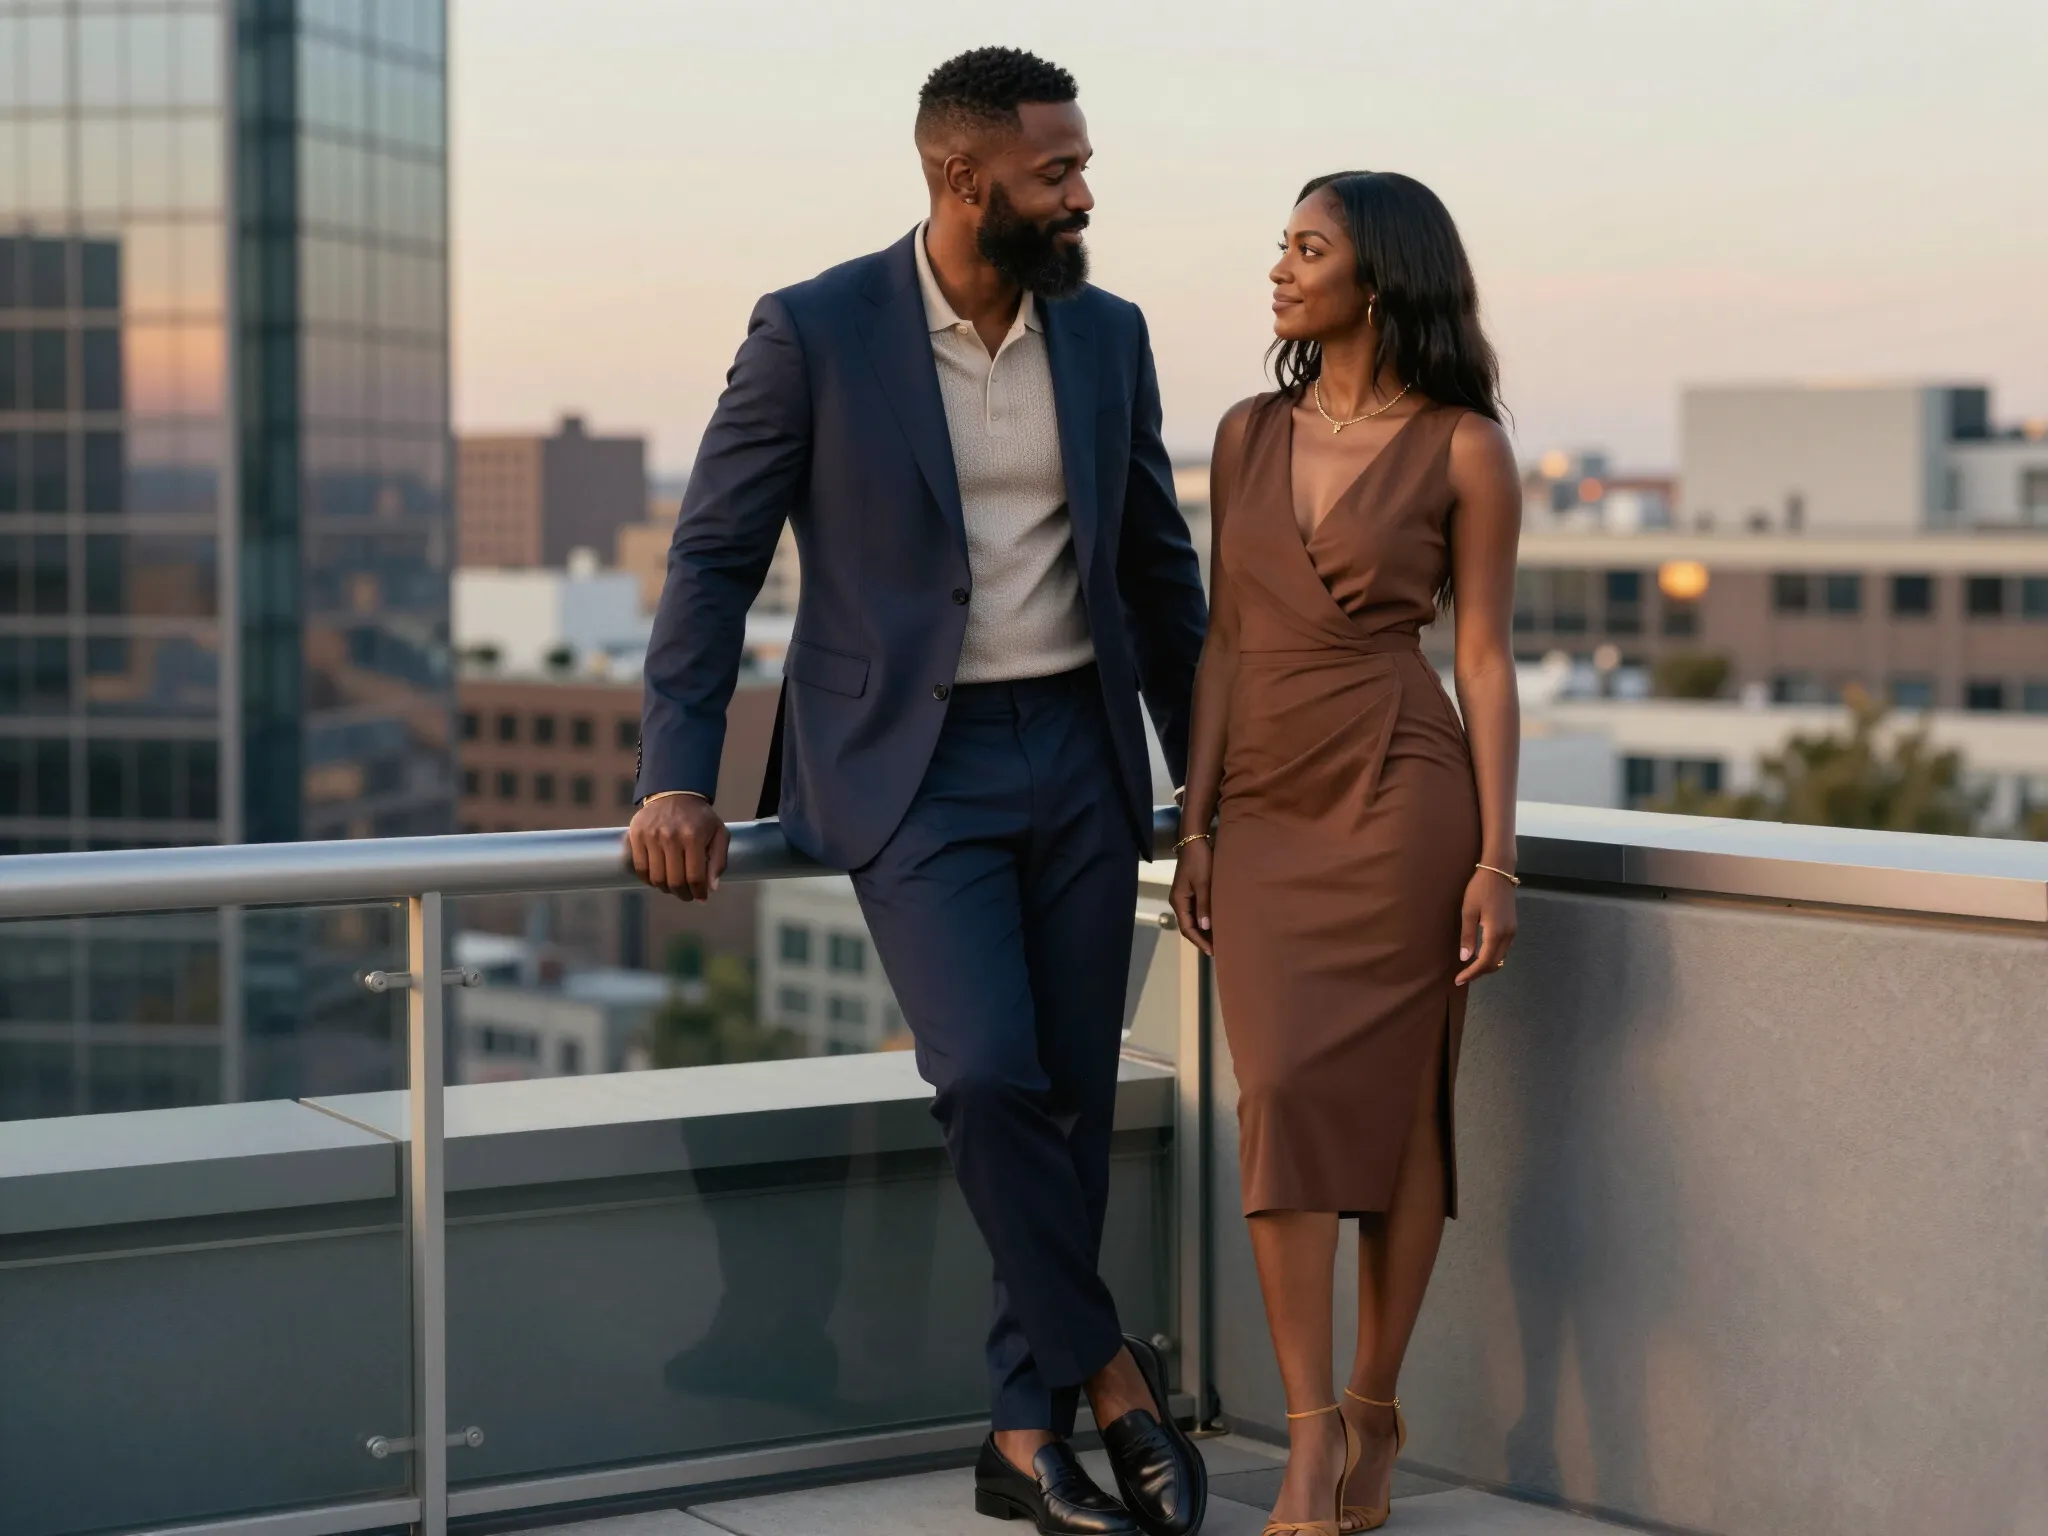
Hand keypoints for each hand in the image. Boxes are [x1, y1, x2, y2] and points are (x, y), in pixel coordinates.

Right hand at [627, 794, 729, 901]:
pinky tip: (658, 878)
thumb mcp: (719, 833)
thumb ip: (719, 860)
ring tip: (673, 887)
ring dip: (666, 889)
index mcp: (693, 837)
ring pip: (656, 878)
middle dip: (683, 894)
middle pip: (674, 881)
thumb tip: (712, 888)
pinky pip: (640, 868)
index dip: (698, 892)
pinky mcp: (636, 835)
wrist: (674, 793)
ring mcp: (651, 836)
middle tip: (687, 895)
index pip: (694, 876)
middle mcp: (670, 837)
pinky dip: (648, 880)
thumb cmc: (700, 817)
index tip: (701, 897)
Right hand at [1169, 836, 1213, 955]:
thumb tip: (1205, 927)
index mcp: (1179, 901)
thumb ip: (1204, 905)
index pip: (1187, 928)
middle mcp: (1179, 901)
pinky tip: (1215, 923)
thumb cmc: (1199, 861)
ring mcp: (1184, 896)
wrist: (1195, 841)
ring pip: (1193, 919)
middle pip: (1189, 926)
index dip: (1199, 941)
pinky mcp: (1191, 891)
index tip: (1212, 951)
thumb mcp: (1203, 883)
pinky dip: (1205, 919)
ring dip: (1203, 930)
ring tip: (1218, 940)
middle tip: (1218, 949)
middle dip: (1201, 939)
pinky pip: (1197, 911)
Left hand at [1454, 865, 1516, 985]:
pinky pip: (1503, 948)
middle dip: (1479, 972)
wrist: (1499, 871)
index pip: (1484, 962)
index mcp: (1496, 933)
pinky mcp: (1513, 926)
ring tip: (1470, 967)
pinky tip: (1481, 953)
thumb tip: (1465, 958)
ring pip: (1501, 956)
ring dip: (1487, 964)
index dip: (1472, 973)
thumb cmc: (1480, 889)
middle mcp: (1508, 935)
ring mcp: (1513, 931)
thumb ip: (1467, 936)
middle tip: (1462, 975)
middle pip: (1496, 963)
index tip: (1458, 979)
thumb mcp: (1468, 911)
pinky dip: (1493, 955)